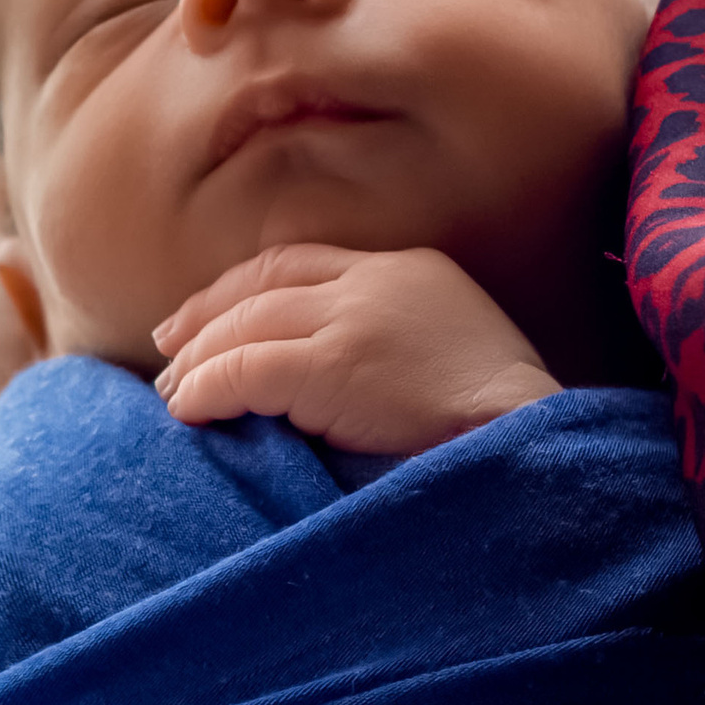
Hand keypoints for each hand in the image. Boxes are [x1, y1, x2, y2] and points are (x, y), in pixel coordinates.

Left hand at [152, 244, 558, 457]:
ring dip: (198, 362)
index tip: (202, 321)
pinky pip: (246, 368)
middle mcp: (378, 280)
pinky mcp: (337, 363)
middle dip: (205, 319)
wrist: (538, 443)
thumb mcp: (451, 356)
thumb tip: (328, 375)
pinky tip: (188, 411)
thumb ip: (393, 343)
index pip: (299, 262)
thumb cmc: (502, 425)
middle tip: (167, 354)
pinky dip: (208, 388)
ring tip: (172, 394)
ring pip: (246, 326)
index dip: (241, 291)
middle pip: (263, 284)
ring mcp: (356, 318)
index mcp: (410, 269)